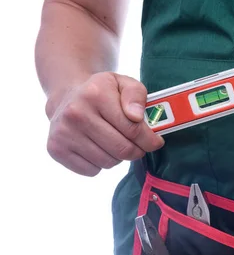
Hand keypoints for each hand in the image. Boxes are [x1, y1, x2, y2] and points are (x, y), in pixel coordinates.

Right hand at [46, 72, 164, 175]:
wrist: (67, 97)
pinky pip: (92, 170)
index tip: (156, 142)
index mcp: (95, 94)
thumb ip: (136, 95)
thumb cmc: (102, 92)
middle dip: (138, 151)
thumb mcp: (123, 84)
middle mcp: (75, 113)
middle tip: (140, 147)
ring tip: (116, 143)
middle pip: (122, 149)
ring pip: (109, 162)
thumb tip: (137, 116)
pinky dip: (101, 164)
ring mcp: (63, 133)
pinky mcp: (56, 149)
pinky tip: (98, 148)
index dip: (150, 140)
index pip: (133, 129)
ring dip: (119, 157)